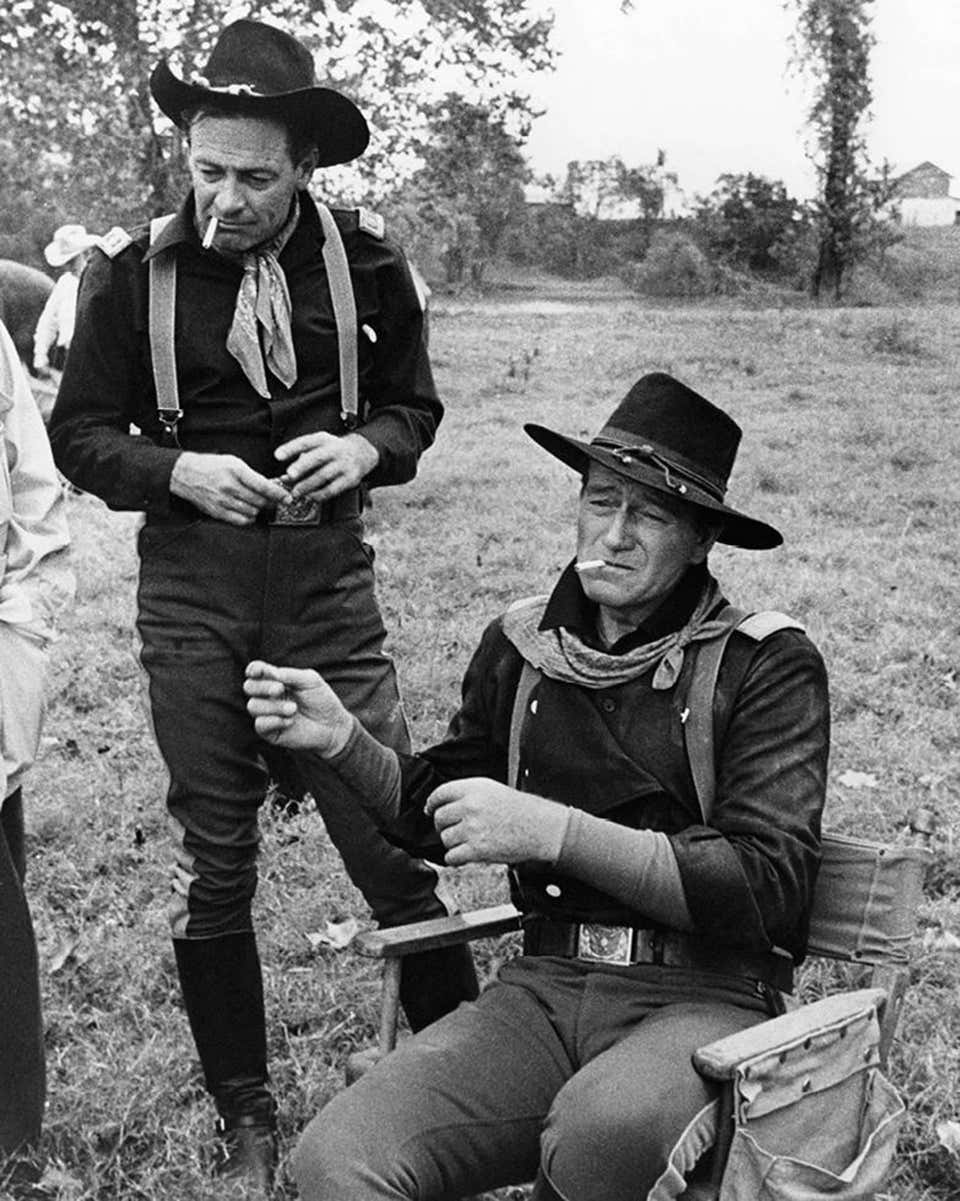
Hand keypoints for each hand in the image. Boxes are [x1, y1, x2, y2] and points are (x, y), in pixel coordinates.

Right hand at [169, 452, 290, 524]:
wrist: (185, 474)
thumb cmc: (211, 466)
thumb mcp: (233, 462)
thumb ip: (252, 475)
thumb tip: (272, 486)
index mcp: (235, 470)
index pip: (263, 485)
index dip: (278, 493)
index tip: (288, 498)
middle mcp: (229, 486)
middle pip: (260, 501)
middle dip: (270, 502)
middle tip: (273, 500)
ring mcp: (222, 501)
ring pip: (252, 511)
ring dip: (259, 509)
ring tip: (256, 502)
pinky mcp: (217, 512)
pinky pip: (241, 520)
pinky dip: (249, 517)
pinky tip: (247, 511)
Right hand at [244, 661, 354, 755]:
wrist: (333, 725)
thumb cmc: (322, 700)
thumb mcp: (310, 680)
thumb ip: (289, 674)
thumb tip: (270, 672)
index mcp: (276, 680)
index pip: (255, 672)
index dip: (254, 669)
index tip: (262, 671)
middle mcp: (268, 696)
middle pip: (249, 687)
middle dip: (262, 687)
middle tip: (280, 689)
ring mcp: (267, 714)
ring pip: (253, 706)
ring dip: (273, 706)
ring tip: (293, 709)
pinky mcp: (270, 732)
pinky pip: (259, 724)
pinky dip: (274, 721)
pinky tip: (289, 722)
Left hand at [274, 432, 378, 499]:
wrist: (362, 452)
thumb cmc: (333, 450)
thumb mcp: (319, 446)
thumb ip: (301, 458)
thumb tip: (285, 477)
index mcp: (323, 439)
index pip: (305, 442)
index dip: (290, 448)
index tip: (277, 456)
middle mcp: (335, 450)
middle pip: (317, 458)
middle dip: (301, 466)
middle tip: (289, 476)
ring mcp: (344, 464)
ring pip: (324, 475)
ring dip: (308, 485)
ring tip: (296, 492)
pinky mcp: (350, 478)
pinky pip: (334, 488)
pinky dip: (321, 494)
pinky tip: (311, 497)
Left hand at [425, 779, 569, 867]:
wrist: (540, 827)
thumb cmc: (520, 809)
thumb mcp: (491, 789)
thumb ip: (467, 793)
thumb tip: (442, 803)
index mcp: (472, 788)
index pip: (439, 794)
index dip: (432, 804)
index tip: (431, 810)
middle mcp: (470, 806)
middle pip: (439, 818)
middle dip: (443, 826)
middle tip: (452, 830)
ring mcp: (472, 828)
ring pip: (445, 838)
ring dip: (452, 843)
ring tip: (467, 842)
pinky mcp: (476, 849)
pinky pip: (452, 856)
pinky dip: (456, 858)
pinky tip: (466, 854)